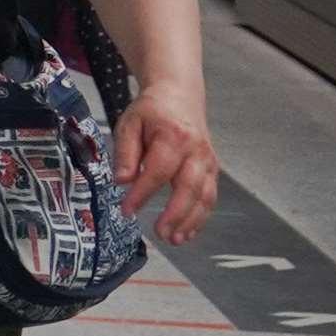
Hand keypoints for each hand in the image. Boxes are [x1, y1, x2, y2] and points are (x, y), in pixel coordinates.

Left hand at [113, 93, 219, 243]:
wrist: (179, 95)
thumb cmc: (150, 111)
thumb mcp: (129, 123)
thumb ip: (125, 152)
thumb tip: (122, 182)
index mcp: (173, 137)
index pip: (158, 171)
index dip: (143, 193)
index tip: (127, 210)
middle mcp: (196, 151)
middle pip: (189, 187)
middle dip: (175, 214)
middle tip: (160, 234)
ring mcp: (208, 161)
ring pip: (205, 196)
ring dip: (192, 221)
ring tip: (175, 240)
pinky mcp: (213, 169)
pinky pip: (210, 196)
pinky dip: (201, 216)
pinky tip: (188, 232)